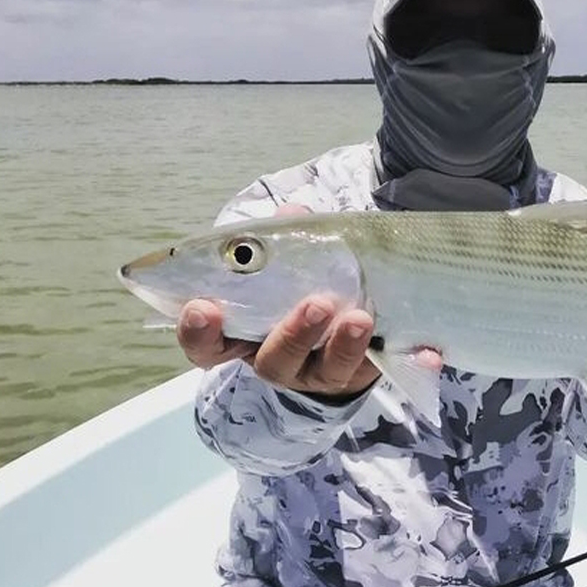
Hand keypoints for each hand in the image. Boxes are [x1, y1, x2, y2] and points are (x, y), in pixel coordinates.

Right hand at [177, 204, 383, 397]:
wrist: (347, 321)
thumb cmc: (302, 285)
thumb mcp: (290, 260)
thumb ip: (286, 238)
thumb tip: (291, 214)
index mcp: (245, 333)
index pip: (209, 344)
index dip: (198, 331)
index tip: (202, 307)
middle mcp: (277, 357)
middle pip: (272, 360)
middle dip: (292, 335)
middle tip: (316, 304)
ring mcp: (317, 371)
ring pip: (324, 369)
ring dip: (342, 343)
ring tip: (359, 317)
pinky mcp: (354, 373)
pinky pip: (363, 369)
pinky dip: (374, 351)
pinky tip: (388, 332)